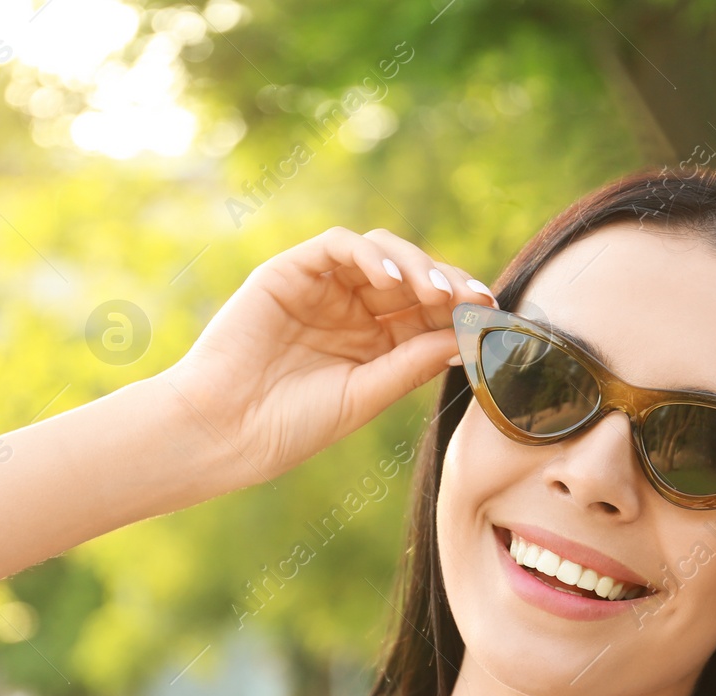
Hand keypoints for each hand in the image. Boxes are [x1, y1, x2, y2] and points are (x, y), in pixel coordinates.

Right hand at [157, 226, 496, 487]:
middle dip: (448, 282)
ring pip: (381, 253)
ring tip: (436, 292)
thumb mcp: (364, 395)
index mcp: (372, 344)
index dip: (461, 310)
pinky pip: (338, 244)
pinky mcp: (290, 271)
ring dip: (416, 264)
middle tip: (474, 299)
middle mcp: (350, 310)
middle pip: (412, 276)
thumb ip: (411, 361)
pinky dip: (370, 254)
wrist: (224, 432)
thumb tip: (468, 337)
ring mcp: (321, 288)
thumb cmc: (289, 426)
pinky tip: (392, 280)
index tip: (492, 318)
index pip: (427, 312)